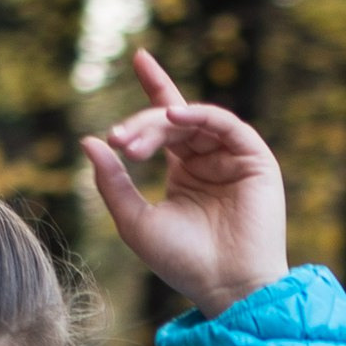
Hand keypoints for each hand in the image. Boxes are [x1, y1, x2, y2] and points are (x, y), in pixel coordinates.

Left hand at [82, 50, 287, 319]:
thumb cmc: (182, 262)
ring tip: (134, 144)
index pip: (168, 122)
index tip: (139, 57)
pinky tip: (174, 119)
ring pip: (194, 120)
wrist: (226, 287)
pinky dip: (200, 115)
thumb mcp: (134, 221)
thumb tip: (89, 141)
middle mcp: (211, 161)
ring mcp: (234, 159)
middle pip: (172, 122)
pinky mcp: (256, 160)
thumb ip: (112, 182)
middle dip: (141, 127)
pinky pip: (226, 124)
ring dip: (161, 124)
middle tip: (118, 142)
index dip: (156, 88)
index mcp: (187, 173)